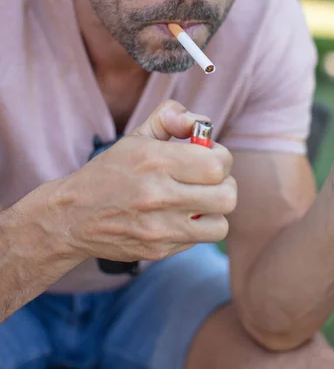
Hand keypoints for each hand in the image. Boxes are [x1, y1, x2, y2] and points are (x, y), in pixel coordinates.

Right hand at [53, 100, 235, 262]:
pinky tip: (179, 216)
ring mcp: (159, 228)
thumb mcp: (136, 136)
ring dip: (215, 210)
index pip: (217, 164)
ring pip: (220, 225)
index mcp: (155, 161)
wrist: (73, 216)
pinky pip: (199, 240)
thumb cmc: (110, 172)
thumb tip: (199, 121)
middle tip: (208, 179)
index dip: (222, 157)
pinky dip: (197, 228)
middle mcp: (158, 196)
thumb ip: (170, 118)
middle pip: (226, 196)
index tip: (210, 156)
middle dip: (224, 184)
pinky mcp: (158, 250)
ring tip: (199, 200)